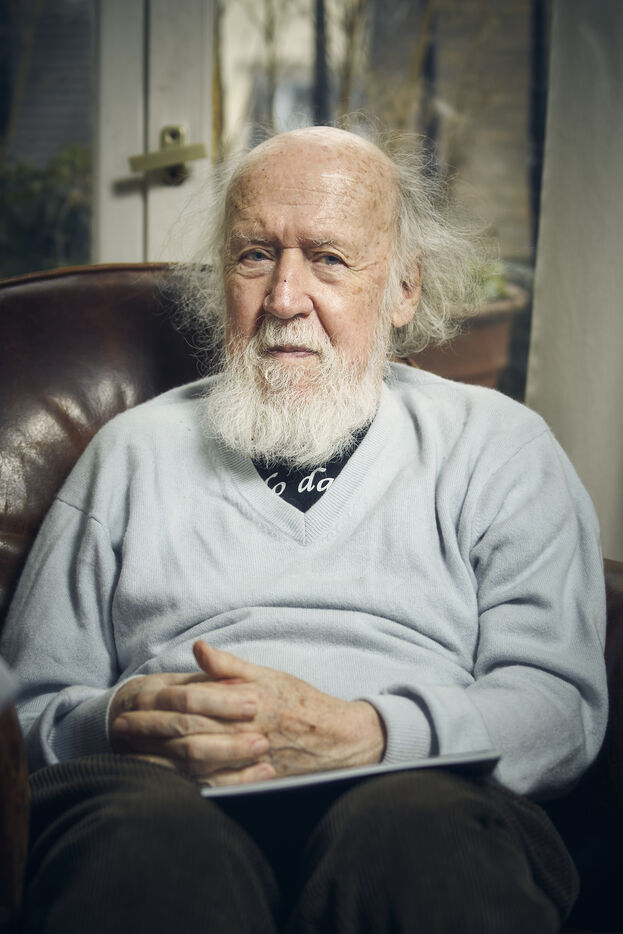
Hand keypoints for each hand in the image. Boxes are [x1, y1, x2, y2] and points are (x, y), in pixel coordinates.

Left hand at [110, 642, 385, 785]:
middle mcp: (246, 734)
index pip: (195, 704)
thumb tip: (199, 648)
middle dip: (149, 733)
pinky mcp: (250, 781)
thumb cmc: (302, 703)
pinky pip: (211, 785)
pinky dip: (182, 784)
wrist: (340, 739)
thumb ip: (231, 666)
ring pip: (194, 764)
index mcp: (248, 702)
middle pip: (188, 735)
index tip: (131, 704)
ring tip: (129, 754)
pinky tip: (160, 782)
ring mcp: (247, 762)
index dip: (159, 705)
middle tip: (118, 730)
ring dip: (158, 759)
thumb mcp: (270, 675)